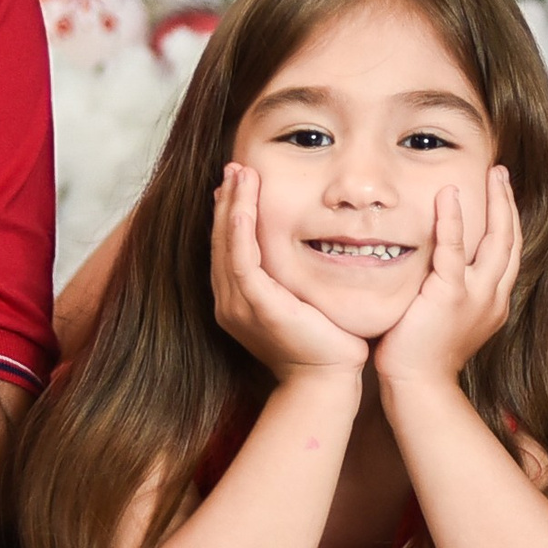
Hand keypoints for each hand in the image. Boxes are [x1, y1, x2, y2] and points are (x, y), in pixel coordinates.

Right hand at [210, 164, 367, 379]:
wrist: (327, 379)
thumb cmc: (323, 340)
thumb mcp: (301, 299)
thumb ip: (291, 274)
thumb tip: (303, 241)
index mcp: (238, 301)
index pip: (227, 247)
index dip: (230, 213)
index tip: (238, 182)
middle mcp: (231, 303)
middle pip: (221, 241)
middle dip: (227, 202)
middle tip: (234, 167)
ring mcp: (239, 307)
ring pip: (227, 245)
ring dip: (232, 207)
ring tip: (239, 174)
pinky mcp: (257, 308)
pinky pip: (241, 262)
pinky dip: (240, 231)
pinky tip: (244, 207)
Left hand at [375, 165, 518, 387]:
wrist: (417, 386)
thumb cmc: (421, 356)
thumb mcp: (447, 318)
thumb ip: (450, 290)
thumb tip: (437, 265)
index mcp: (494, 302)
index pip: (509, 253)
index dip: (509, 221)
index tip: (502, 194)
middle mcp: (493, 297)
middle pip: (512, 240)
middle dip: (509, 203)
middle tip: (502, 173)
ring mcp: (476, 296)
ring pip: (498, 239)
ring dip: (497, 202)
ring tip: (494, 174)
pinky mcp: (450, 295)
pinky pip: (454, 249)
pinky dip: (452, 219)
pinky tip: (449, 195)